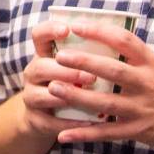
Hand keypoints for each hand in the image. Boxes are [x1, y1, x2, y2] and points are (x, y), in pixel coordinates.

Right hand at [15, 19, 104, 138]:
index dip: (50, 30)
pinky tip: (91, 123)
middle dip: (66, 71)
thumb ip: (90, 51)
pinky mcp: (35, 119)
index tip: (68, 30)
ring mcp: (31, 96)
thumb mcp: (74, 64)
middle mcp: (34, 73)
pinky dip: (71, 123)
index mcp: (44, 54)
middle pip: (40, 67)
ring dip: (66, 96)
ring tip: (88, 98)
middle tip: (90, 76)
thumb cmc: (70, 82)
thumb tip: (121, 36)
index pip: (39, 35)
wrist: (46, 115)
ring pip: (41, 95)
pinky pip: (50, 122)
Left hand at [45, 20, 153, 153]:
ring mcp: (142, 109)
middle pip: (112, 71)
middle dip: (84, 63)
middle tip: (59, 57)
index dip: (99, 31)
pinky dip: (84, 134)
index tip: (76, 25)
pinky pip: (106, 133)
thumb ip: (132, 56)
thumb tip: (99, 36)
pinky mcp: (137, 131)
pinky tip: (64, 134)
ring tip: (53, 89)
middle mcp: (147, 84)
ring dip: (77, 97)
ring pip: (105, 103)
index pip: (125, 40)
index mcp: (151, 63)